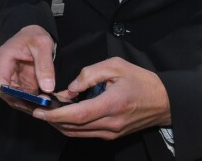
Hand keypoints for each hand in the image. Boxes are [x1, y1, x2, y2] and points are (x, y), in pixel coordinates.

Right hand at [0, 25, 55, 114]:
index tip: (28, 100)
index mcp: (3, 59)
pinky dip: (33, 101)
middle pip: (6, 94)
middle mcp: (4, 71)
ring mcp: (12, 78)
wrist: (35, 34)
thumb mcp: (43, 45)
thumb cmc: (35, 36)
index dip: (10, 95)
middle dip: (22, 102)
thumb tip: (48, 88)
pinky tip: (45, 103)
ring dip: (29, 104)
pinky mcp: (20, 83)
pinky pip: (24, 96)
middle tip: (41, 106)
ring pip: (15, 98)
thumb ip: (45, 66)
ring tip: (45, 106)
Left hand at [32, 57, 170, 139]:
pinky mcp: (112, 135)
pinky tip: (64, 115)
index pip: (78, 115)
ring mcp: (111, 132)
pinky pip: (86, 133)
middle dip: (52, 120)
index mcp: (112, 105)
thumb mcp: (116, 66)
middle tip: (38, 110)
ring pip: (78, 133)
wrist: (163, 101)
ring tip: (48, 112)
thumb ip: (90, 74)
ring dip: (60, 124)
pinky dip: (72, 126)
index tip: (41, 111)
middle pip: (74, 127)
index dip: (57, 115)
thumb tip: (71, 88)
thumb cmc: (140, 80)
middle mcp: (111, 123)